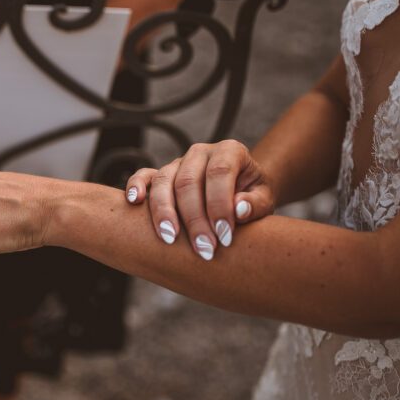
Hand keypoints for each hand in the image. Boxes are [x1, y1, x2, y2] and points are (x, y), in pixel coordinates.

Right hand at [124, 140, 275, 259]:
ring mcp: (178, 162)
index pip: (220, 172)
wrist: (239, 191)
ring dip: (164, 211)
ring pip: (164, 181)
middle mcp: (200, 152)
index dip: (219, 205)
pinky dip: (136, 186)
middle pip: (188, 181)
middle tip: (203, 249)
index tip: (224, 237)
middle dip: (194, 218)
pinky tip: (134, 202)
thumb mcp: (264, 199)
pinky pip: (144, 175)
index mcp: (229, 151)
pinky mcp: (160, 174)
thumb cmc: (251, 198)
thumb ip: (255, 204)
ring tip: (169, 238)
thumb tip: (239, 210)